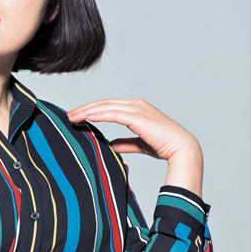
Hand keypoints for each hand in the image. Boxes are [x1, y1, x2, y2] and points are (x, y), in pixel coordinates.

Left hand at [67, 97, 203, 195]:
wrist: (181, 148)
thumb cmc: (163, 145)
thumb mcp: (139, 144)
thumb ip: (125, 143)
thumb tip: (112, 146)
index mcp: (136, 108)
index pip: (108, 106)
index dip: (92, 110)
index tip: (77, 116)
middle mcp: (136, 105)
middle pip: (104, 103)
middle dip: (85, 109)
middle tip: (69, 115)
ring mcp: (137, 109)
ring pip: (106, 107)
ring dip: (88, 111)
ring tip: (73, 117)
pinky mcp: (138, 117)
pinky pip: (114, 113)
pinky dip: (100, 115)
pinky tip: (88, 117)